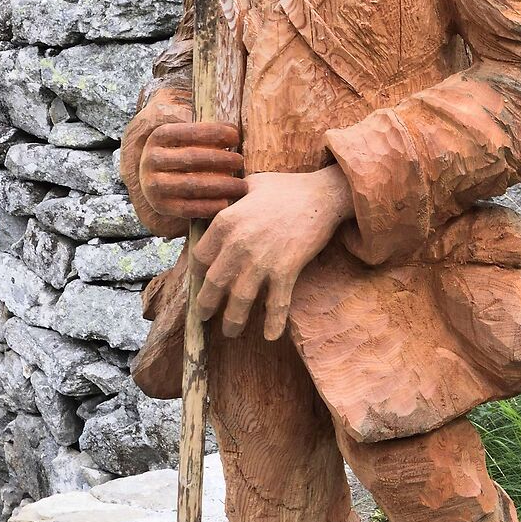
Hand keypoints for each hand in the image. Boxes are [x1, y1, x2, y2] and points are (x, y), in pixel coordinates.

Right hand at [141, 121, 245, 221]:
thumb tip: (235, 132)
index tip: (235, 137)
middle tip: (240, 162)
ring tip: (241, 186)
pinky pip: (188, 208)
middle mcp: (152, 159)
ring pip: (191, 185)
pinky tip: (226, 203)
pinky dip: (209, 206)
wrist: (156, 180)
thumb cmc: (182, 155)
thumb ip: (208, 134)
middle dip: (221, 159)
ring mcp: (153, 184)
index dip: (215, 132)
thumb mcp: (187, 139)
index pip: (190, 132)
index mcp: (159, 136)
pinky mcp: (161, 206)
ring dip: (221, 185)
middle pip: (191, 158)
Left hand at [190, 165, 353, 340]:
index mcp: (225, 221)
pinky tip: (270, 336)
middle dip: (206, 304)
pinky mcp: (286, 270)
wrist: (322, 195)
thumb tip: (216, 206)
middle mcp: (238, 244)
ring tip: (229, 332)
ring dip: (232, 320)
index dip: (198, 272)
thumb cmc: (285, 188)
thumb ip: (229, 201)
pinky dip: (273, 323)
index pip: (200, 256)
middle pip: (213, 283)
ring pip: (239, 299)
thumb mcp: (248, 186)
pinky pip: (277, 303)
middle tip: (203, 315)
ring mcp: (262, 260)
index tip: (200, 280)